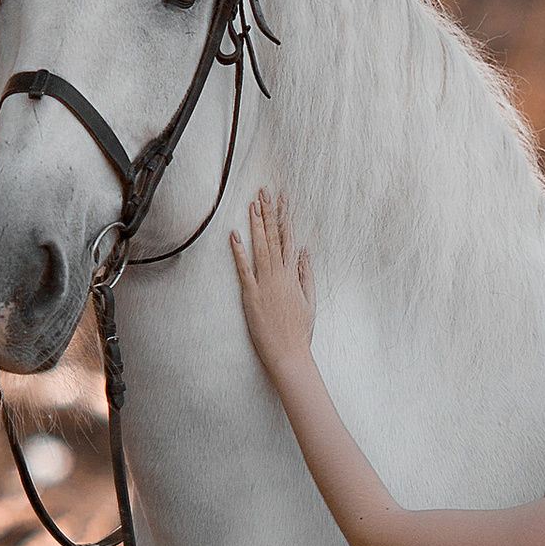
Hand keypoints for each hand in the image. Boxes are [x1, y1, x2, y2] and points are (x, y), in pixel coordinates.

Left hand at [230, 185, 315, 378]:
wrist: (288, 353)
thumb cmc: (299, 330)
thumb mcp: (310, 300)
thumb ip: (306, 274)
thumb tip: (305, 252)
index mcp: (294, 276)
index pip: (290, 239)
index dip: (286, 218)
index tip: (283, 200)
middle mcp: (280, 275)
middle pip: (275, 238)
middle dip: (270, 213)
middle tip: (265, 192)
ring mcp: (265, 284)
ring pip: (261, 248)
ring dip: (256, 225)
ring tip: (253, 204)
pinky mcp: (251, 295)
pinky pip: (244, 269)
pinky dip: (239, 251)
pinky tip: (234, 235)